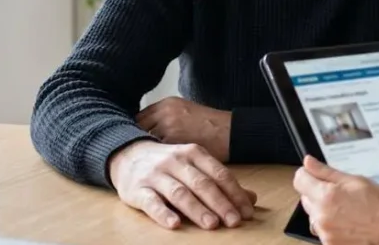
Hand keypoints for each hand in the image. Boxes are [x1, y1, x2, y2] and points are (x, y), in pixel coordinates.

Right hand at [108, 139, 256, 230]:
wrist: (126, 153)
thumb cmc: (167, 164)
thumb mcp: (194, 165)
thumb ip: (221, 182)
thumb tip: (251, 198)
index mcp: (193, 153)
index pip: (219, 174)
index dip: (235, 193)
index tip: (247, 212)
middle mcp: (175, 162)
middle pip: (201, 183)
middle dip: (220, 203)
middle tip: (234, 221)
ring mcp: (155, 175)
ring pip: (179, 192)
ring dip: (197, 209)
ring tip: (211, 225)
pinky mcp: (137, 189)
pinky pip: (151, 202)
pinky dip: (163, 213)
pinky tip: (174, 224)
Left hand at [136, 97, 231, 161]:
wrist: (230, 132)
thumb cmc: (211, 125)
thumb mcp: (186, 112)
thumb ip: (166, 119)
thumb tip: (150, 131)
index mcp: (167, 104)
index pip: (138, 117)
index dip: (132, 130)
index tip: (129, 140)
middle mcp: (165, 113)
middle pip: (137, 129)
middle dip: (133, 141)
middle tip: (130, 154)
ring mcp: (169, 128)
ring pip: (145, 143)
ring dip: (142, 153)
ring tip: (140, 163)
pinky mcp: (176, 144)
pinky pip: (157, 154)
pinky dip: (154, 161)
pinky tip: (154, 168)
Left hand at [293, 156, 378, 244]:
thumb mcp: (355, 181)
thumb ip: (327, 172)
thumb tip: (308, 162)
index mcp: (326, 196)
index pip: (299, 180)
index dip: (307, 174)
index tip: (314, 175)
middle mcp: (321, 217)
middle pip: (306, 199)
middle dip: (318, 194)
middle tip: (340, 195)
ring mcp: (325, 234)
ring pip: (314, 217)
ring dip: (324, 212)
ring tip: (347, 212)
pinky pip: (323, 232)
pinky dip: (331, 227)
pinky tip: (348, 224)